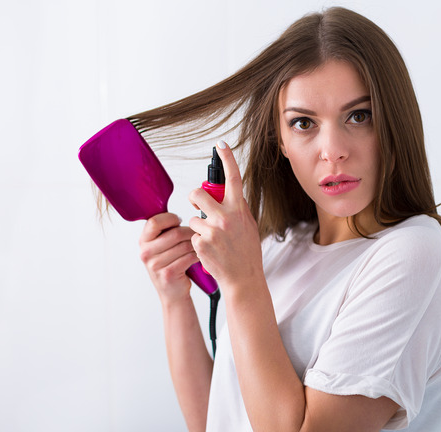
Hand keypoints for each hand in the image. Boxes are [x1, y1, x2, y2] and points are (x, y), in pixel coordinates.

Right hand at [139, 212, 198, 303]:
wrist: (172, 291)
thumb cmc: (171, 262)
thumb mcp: (162, 245)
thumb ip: (165, 229)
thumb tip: (177, 211)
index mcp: (143, 241)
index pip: (154, 222)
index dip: (170, 218)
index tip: (179, 220)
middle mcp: (145, 252)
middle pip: (174, 234)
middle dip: (189, 232)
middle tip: (196, 234)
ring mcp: (154, 265)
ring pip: (183, 246)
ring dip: (195, 244)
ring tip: (200, 245)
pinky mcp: (167, 274)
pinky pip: (188, 258)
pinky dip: (197, 256)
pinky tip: (199, 256)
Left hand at [188, 142, 262, 294]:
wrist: (244, 277)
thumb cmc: (247, 252)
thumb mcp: (248, 225)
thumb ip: (236, 209)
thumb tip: (224, 195)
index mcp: (239, 209)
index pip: (233, 178)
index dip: (227, 158)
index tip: (220, 145)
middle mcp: (226, 217)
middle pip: (197, 193)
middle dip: (194, 199)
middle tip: (198, 206)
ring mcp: (212, 230)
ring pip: (193, 218)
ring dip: (199, 227)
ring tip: (213, 241)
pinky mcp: (201, 243)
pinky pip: (193, 235)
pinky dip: (199, 243)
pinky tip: (211, 251)